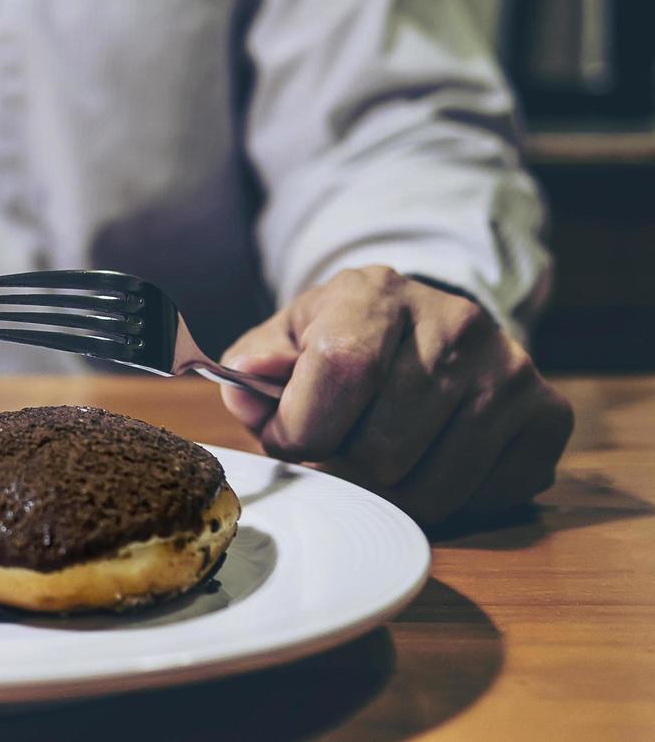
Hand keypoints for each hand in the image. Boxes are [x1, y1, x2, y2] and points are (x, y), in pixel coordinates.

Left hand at [218, 266, 571, 524]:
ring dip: (390, 494)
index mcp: (376, 293)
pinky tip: (430, 460)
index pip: (340, 371)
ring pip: (433, 488)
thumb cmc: (344, 343)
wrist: (425, 329)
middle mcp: (455, 323)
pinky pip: (486, 498)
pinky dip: (449, 500)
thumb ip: (254, 364)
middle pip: (382, 448)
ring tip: (378, 460)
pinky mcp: (547, 414)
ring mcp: (509, 369)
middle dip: (341, 468)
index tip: (288, 440)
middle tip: (336, 451)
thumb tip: (245, 385)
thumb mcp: (288, 338)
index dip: (301, 427)